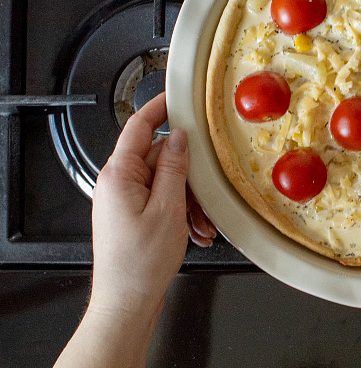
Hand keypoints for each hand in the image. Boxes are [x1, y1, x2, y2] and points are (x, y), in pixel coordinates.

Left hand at [90, 92, 215, 314]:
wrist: (127, 301)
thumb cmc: (139, 263)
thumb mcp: (167, 208)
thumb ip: (174, 167)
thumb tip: (179, 137)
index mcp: (119, 175)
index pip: (138, 126)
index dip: (159, 107)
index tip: (177, 95)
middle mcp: (118, 183)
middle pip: (160, 158)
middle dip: (189, 177)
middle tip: (206, 195)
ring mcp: (125, 199)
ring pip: (166, 182)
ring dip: (189, 201)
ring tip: (198, 224)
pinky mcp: (133, 215)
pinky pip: (163, 200)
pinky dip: (182, 213)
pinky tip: (193, 231)